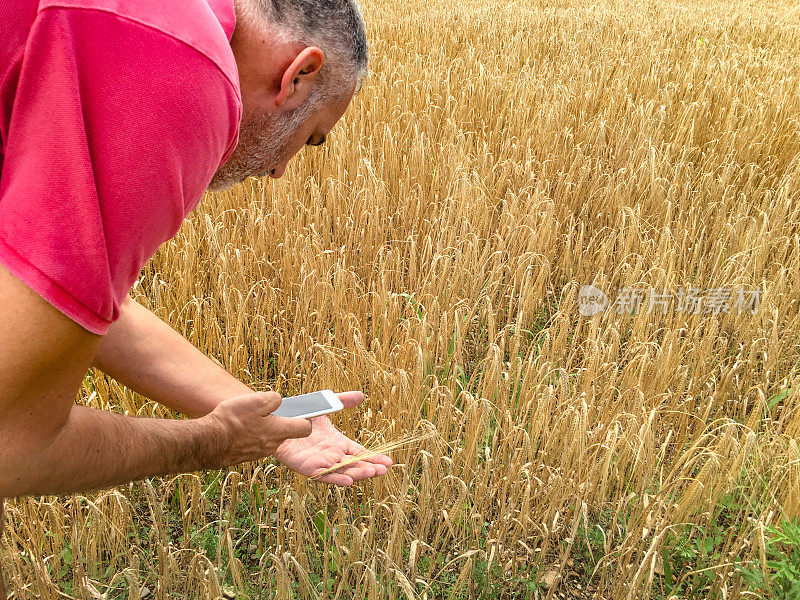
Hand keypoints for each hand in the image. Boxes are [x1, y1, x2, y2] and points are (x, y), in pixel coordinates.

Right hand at [204, 392, 311, 468]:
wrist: (208, 441)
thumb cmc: (233, 420)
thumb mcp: (257, 400)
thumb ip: (274, 399)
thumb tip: (279, 401)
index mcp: (279, 431)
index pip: (305, 428)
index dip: (307, 418)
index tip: (303, 410)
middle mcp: (272, 445)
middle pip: (284, 431)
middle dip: (279, 420)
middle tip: (265, 409)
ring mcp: (259, 452)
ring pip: (269, 436)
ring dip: (263, 426)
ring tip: (248, 416)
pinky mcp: (246, 455)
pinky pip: (255, 442)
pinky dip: (251, 434)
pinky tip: (239, 426)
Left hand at [274, 391, 392, 485]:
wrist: (277, 421)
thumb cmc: (300, 415)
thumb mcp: (325, 406)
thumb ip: (342, 401)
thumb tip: (362, 395)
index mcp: (339, 443)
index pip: (360, 453)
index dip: (374, 458)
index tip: (388, 462)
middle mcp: (332, 455)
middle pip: (355, 464)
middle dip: (370, 468)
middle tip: (384, 470)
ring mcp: (321, 462)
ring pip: (343, 471)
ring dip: (357, 473)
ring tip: (371, 473)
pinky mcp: (308, 467)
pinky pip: (324, 475)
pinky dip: (336, 478)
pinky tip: (348, 481)